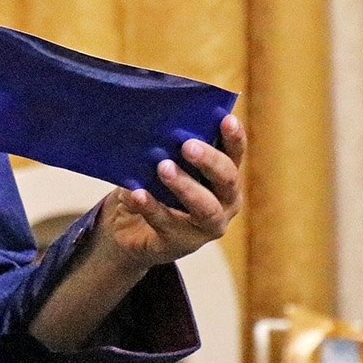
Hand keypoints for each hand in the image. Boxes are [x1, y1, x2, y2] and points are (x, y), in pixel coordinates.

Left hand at [96, 113, 245, 270]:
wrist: (129, 228)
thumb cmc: (153, 185)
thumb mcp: (160, 163)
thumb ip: (165, 149)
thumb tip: (155, 128)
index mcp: (223, 177)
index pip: (234, 155)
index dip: (234, 138)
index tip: (227, 119)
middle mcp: (224, 202)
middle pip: (227, 180)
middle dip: (209, 161)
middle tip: (188, 145)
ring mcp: (206, 227)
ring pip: (205, 208)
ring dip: (186, 186)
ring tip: (163, 167)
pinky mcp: (181, 243)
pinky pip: (167, 224)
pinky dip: (151, 207)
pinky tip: (137, 194)